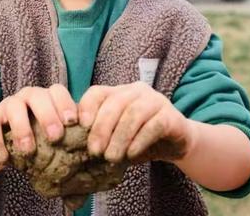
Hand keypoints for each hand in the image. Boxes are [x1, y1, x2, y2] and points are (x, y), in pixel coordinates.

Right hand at [0, 84, 77, 164]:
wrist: (5, 140)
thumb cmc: (38, 136)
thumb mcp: (52, 133)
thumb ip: (68, 137)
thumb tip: (91, 151)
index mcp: (47, 97)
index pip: (58, 91)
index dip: (65, 104)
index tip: (72, 122)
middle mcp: (28, 96)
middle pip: (38, 96)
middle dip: (47, 115)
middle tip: (55, 137)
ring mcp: (9, 104)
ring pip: (14, 107)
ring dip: (22, 128)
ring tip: (28, 151)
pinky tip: (4, 160)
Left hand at [78, 82, 194, 163]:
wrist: (175, 145)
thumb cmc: (139, 139)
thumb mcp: (116, 136)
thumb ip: (100, 137)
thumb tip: (74, 150)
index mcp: (119, 92)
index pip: (97, 92)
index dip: (87, 107)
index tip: (80, 126)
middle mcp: (136, 91)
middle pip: (115, 103)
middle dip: (102, 128)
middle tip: (95, 151)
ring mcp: (155, 100)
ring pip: (133, 113)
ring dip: (120, 137)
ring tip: (111, 157)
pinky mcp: (171, 116)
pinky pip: (153, 125)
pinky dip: (139, 140)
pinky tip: (131, 154)